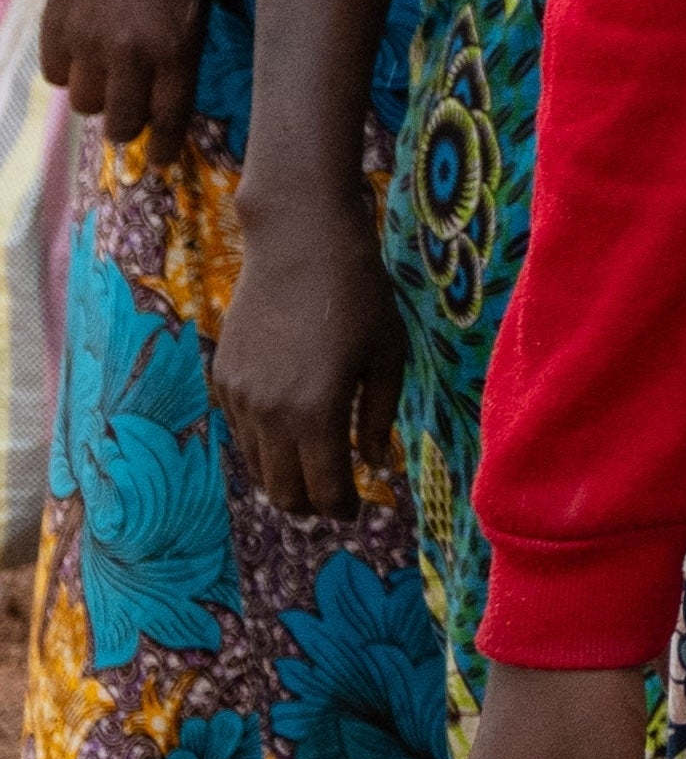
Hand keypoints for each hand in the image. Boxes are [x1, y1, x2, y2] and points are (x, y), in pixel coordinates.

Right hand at [43, 0, 208, 150]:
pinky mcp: (55, 31)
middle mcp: (131, 54)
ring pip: (86, 105)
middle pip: (122, 121)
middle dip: (128, 124)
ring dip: (98, 97)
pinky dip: (69, 71)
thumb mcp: (196, 11)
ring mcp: (89, 44)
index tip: (159, 160)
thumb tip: (165, 100)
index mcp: (177, 50)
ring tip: (107, 75)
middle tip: (129, 114)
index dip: (162, 146)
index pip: (169, 118)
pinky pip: (57, 76)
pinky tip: (82, 52)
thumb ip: (181, 57)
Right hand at [218, 183, 405, 511]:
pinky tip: (287, 438)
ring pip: (257, 465)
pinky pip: (241, 432)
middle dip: (309, 504)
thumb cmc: (360, 297)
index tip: (355, 512)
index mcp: (317, 412)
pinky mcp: (224, 379)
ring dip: (283, 479)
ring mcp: (240, 397)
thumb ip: (378, 417)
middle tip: (332, 503)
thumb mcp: (388, 356)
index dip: (341, 507)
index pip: (324, 486)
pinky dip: (263, 446)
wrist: (301, 246)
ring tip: (310, 478)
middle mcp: (269, 414)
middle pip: (282, 488)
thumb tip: (373, 463)